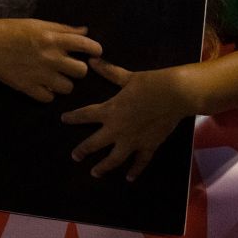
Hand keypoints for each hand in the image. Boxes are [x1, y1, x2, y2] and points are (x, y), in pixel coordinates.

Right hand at [0, 16, 101, 102]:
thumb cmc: (13, 29)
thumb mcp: (39, 24)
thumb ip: (63, 29)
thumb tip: (85, 31)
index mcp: (53, 39)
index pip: (87, 46)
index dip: (95, 50)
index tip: (94, 53)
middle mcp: (50, 58)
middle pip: (81, 71)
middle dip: (78, 69)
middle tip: (69, 66)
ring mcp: (39, 75)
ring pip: (67, 88)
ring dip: (64, 83)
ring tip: (55, 77)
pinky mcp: (28, 88)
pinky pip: (49, 98)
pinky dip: (48, 93)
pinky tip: (42, 85)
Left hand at [62, 58, 188, 179]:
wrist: (174, 95)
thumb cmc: (149, 83)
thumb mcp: (126, 76)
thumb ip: (108, 71)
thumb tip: (92, 60)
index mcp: (110, 110)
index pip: (85, 115)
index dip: (73, 117)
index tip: (64, 119)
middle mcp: (117, 129)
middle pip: (95, 143)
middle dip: (83, 150)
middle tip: (75, 156)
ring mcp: (132, 141)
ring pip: (114, 159)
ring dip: (103, 167)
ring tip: (95, 173)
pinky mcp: (148, 146)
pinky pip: (140, 162)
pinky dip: (135, 170)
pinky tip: (130, 177)